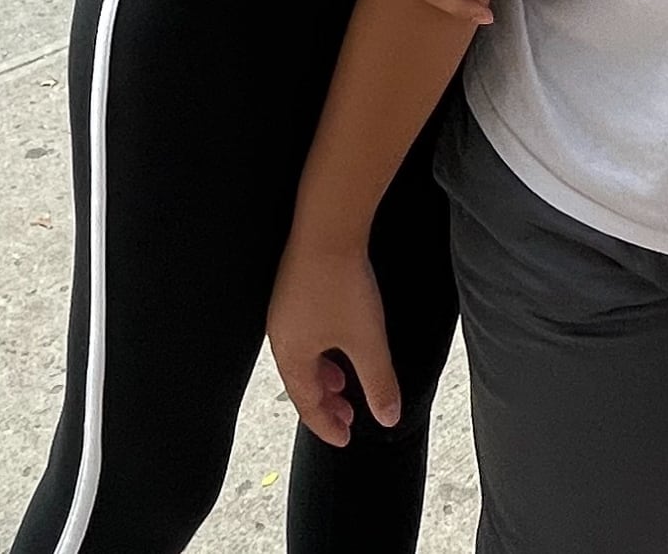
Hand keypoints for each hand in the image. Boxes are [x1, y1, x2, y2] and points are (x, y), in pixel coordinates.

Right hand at [266, 228, 400, 446]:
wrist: (327, 227)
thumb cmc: (343, 285)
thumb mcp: (368, 342)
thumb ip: (378, 383)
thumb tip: (387, 418)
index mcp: (292, 355)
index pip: (305, 403)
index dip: (326, 425)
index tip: (344, 439)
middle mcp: (281, 336)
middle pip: (300, 382)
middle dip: (325, 403)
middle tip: (348, 417)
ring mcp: (283, 312)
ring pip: (302, 357)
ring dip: (324, 375)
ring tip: (345, 382)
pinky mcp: (292, 290)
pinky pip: (303, 335)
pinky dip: (321, 351)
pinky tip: (338, 341)